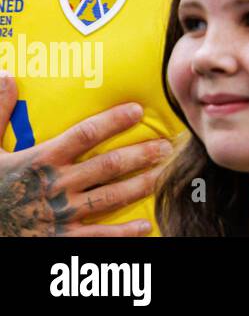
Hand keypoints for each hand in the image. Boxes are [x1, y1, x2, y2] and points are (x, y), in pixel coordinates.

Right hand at [0, 73, 171, 235]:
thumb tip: (5, 75)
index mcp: (41, 160)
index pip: (84, 135)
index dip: (113, 121)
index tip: (138, 110)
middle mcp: (57, 186)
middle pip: (108, 166)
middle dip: (141, 154)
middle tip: (167, 145)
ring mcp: (61, 215)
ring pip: (111, 197)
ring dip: (141, 185)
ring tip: (166, 174)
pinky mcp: (60, 240)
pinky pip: (98, 236)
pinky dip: (124, 233)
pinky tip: (147, 225)